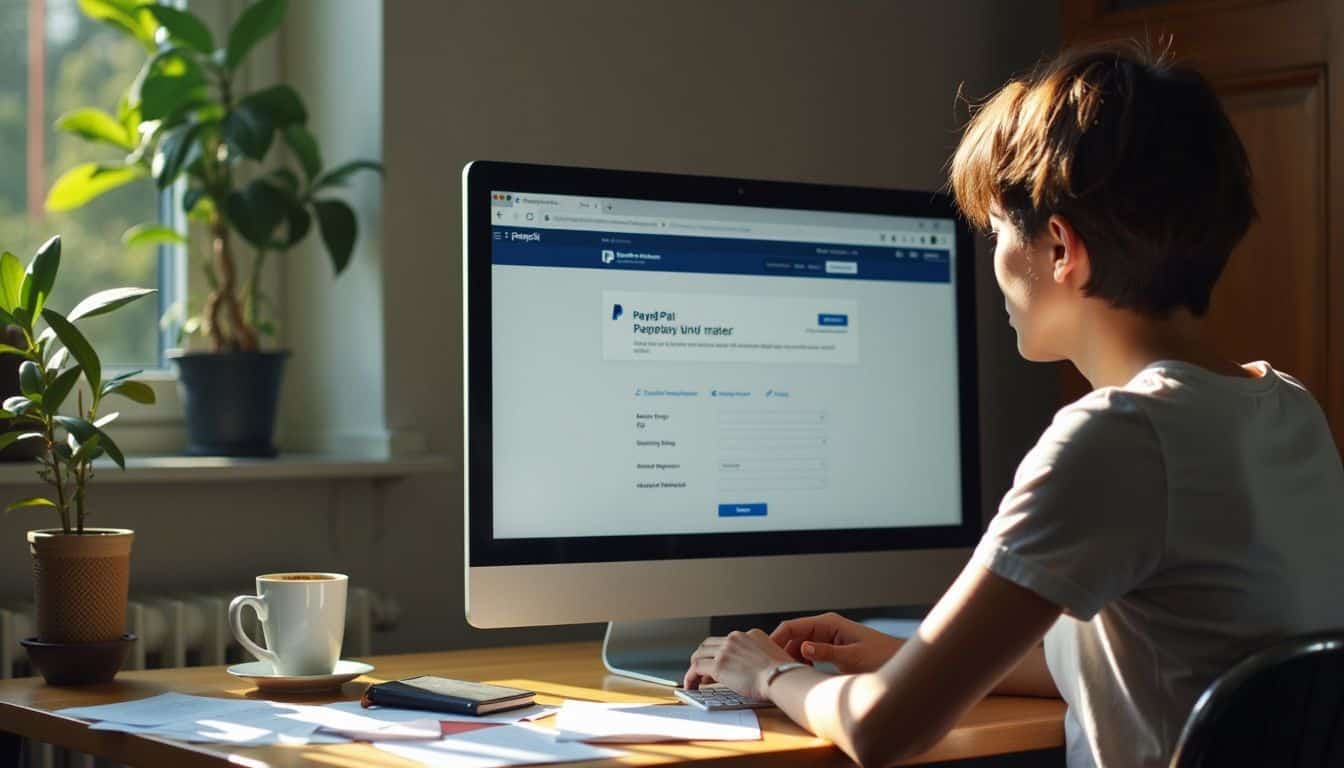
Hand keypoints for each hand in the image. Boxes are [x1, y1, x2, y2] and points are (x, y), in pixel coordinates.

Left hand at [683, 629, 794, 699]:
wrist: (782, 677)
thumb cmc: (784, 674)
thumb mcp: (774, 656)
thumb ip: (762, 657)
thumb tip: (757, 669)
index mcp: (750, 635)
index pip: (726, 640)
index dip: (719, 653)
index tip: (717, 664)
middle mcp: (735, 638)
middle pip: (709, 644)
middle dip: (704, 658)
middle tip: (703, 672)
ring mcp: (725, 650)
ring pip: (699, 654)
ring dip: (695, 667)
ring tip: (695, 680)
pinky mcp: (718, 665)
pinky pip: (695, 668)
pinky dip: (690, 677)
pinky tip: (691, 686)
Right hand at [770, 612, 901, 673]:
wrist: (899, 661)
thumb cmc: (881, 657)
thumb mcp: (852, 657)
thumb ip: (827, 652)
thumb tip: (803, 647)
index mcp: (827, 623)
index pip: (791, 626)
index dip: (775, 640)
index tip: (765, 657)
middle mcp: (825, 627)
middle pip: (792, 637)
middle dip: (782, 652)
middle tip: (776, 672)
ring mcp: (827, 637)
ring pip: (799, 646)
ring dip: (793, 659)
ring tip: (790, 676)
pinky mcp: (831, 648)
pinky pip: (809, 653)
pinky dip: (803, 663)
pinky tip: (805, 676)